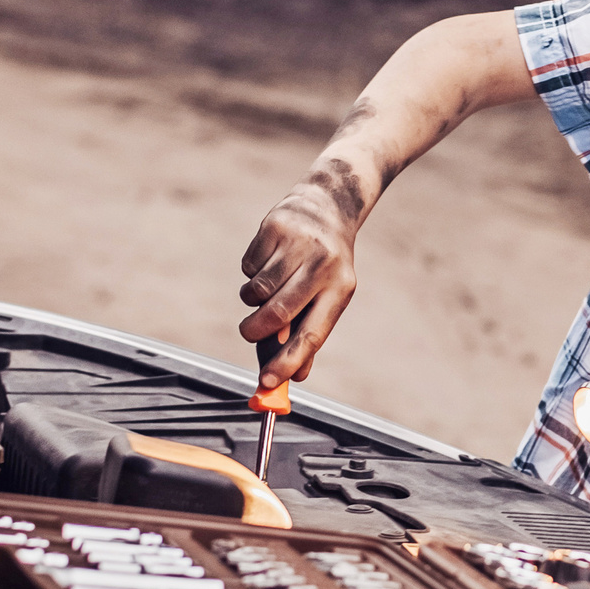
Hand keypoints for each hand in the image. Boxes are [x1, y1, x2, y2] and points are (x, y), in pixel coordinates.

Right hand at [237, 162, 365, 387]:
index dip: (288, 362)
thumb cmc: (326, 264)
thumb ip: (309, 334)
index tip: (267, 383)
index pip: (313, 334)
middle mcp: (322, 265)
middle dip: (256, 332)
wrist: (328, 205)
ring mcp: (298, 244)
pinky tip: (267, 261)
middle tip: (249, 334)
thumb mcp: (329, 296)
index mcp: (341, 288)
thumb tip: (293, 376)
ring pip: (257, 291)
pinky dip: (250, 273)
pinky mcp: (274, 227)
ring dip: (251, 301)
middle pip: (279, 314)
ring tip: (265, 290)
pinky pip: (248, 267)